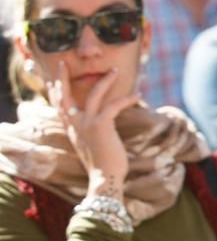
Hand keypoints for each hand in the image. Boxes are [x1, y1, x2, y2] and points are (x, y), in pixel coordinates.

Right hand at [47, 62, 139, 199]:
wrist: (104, 179)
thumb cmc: (103, 165)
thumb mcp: (92, 145)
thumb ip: (91, 132)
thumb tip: (101, 124)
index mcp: (72, 130)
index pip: (59, 106)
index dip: (56, 91)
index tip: (54, 78)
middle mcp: (75, 125)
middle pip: (63, 97)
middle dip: (62, 78)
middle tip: (63, 62)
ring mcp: (87, 124)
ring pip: (92, 94)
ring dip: (104, 80)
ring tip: (115, 70)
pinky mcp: (101, 125)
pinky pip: (114, 105)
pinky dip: (127, 98)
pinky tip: (138, 94)